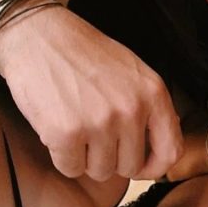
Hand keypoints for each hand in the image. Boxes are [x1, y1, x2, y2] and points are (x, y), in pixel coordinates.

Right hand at [0, 6, 182, 179]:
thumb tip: (162, 146)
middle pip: (130, 167)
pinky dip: (62, 157)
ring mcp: (99, 122)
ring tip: (75, 126)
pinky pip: (70, 168)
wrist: (37, 35)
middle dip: (110, 158)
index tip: (140, 168)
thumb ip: (149, 106)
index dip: (154, 167)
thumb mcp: (132, 71)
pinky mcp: (66, 133)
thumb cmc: (82, 52)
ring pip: (100, 171)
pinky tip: (56, 130)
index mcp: (152, 93)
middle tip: (92, 135)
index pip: (170, 151)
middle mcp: (131, 109)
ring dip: (85, 158)